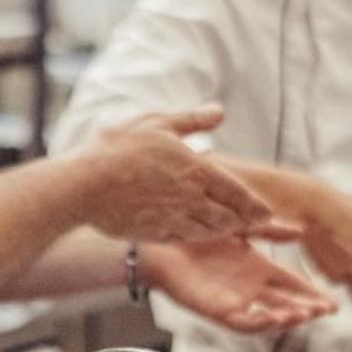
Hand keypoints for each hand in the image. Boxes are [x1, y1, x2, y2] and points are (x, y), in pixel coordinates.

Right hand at [73, 107, 274, 242]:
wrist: (83, 186)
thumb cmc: (116, 148)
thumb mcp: (156, 123)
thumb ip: (191, 120)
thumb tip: (219, 112)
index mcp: (195, 170)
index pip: (237, 192)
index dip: (255, 205)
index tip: (267, 213)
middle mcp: (190, 200)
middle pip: (229, 217)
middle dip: (245, 222)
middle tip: (260, 227)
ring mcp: (173, 220)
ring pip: (210, 232)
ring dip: (225, 232)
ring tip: (235, 232)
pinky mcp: (155, 234)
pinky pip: (185, 240)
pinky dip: (199, 240)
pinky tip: (199, 237)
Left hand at [140, 237, 336, 333]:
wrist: (160, 242)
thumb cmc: (195, 233)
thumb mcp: (239, 227)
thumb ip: (269, 230)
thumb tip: (301, 230)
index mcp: (257, 268)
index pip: (292, 284)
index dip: (312, 293)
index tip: (332, 302)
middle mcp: (249, 287)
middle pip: (286, 304)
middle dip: (308, 308)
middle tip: (326, 310)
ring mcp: (234, 300)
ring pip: (268, 316)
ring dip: (288, 318)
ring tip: (305, 314)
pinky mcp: (216, 309)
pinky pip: (242, 321)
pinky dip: (259, 322)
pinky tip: (274, 318)